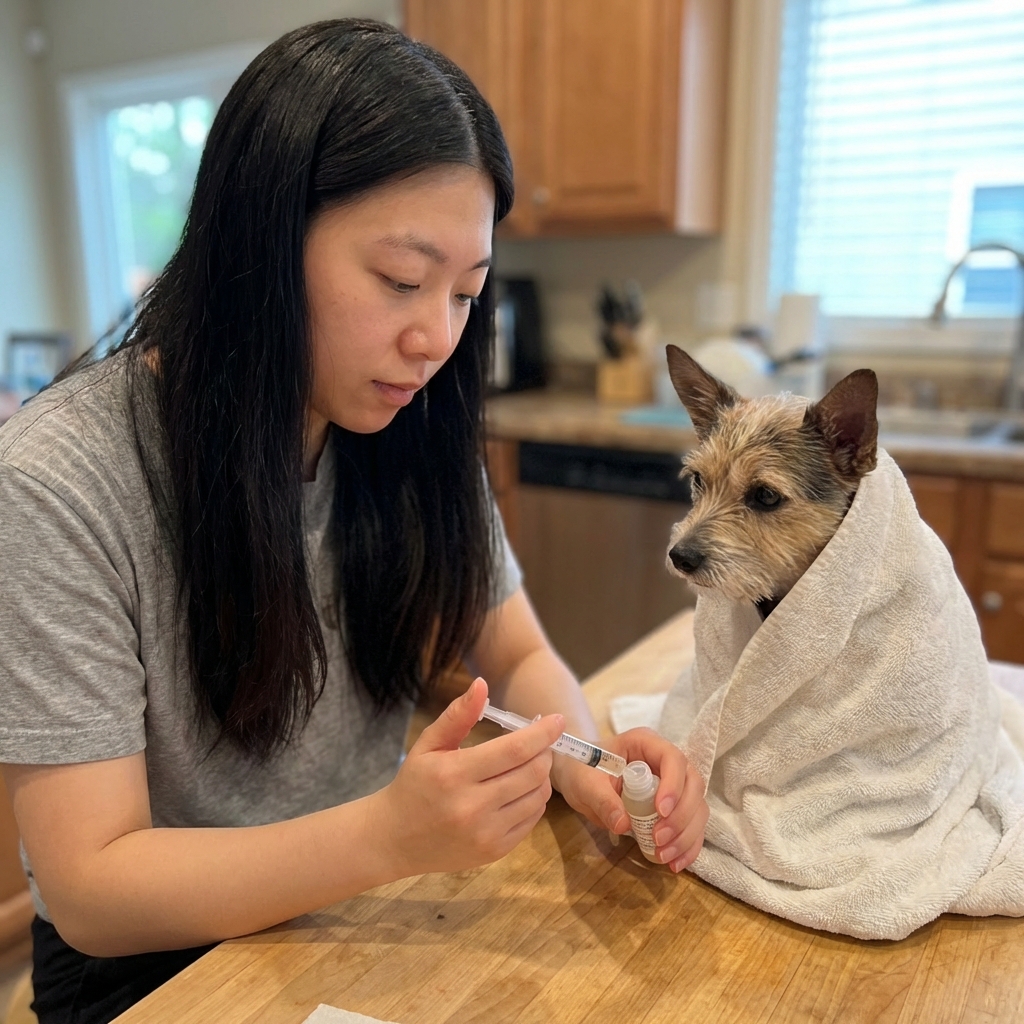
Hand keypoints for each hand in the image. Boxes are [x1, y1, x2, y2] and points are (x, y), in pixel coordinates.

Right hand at [371, 678, 562, 876]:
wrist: (395, 839)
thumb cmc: (413, 784)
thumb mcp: (429, 745)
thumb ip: (458, 715)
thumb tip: (482, 684)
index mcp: (455, 775)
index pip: (514, 750)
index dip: (541, 733)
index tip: (557, 719)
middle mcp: (473, 807)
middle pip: (532, 772)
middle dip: (544, 752)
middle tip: (540, 742)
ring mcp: (486, 833)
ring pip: (537, 796)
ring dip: (541, 775)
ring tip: (527, 764)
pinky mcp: (495, 851)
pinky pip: (532, 819)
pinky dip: (534, 799)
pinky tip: (519, 789)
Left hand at [553, 728, 707, 872]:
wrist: (579, 776)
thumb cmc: (581, 769)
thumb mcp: (585, 783)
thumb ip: (603, 800)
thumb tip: (624, 824)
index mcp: (645, 743)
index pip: (673, 758)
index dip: (673, 785)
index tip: (660, 812)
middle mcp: (665, 761)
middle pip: (693, 784)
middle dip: (681, 816)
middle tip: (659, 839)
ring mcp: (673, 783)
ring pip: (697, 807)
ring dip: (686, 835)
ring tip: (663, 855)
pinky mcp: (674, 807)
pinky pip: (692, 825)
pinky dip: (688, 846)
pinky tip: (675, 863)